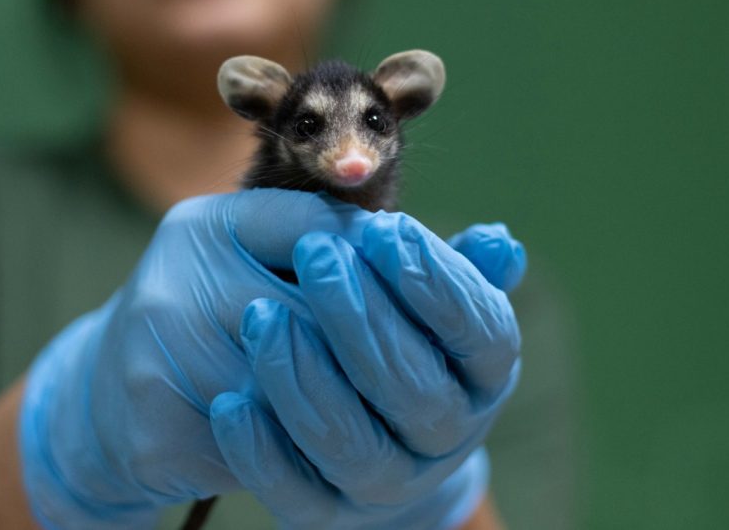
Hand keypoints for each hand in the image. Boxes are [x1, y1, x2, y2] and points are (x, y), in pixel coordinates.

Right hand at [17, 189, 371, 528]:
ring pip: (295, 387)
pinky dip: (298, 444)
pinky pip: (264, 445)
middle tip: (410, 350)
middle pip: (313, 315)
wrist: (104, 392)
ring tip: (370, 395)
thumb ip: (312, 231)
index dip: (370, 255)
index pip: (316, 230)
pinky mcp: (160, 436)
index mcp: (202, 229)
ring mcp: (159, 366)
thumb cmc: (203, 307)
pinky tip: (314, 438)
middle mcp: (173, 289)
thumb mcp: (243, 249)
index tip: (406, 271)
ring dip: (340, 394)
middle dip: (366, 334)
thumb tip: (401, 241)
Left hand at [210, 217, 524, 529]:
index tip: (384, 227)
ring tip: (262, 316)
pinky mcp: (328, 514)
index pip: (480, 331)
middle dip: (361, 318)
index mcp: (485, 375)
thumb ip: (455, 269)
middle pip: (414, 389)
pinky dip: (263, 451)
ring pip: (353, 444)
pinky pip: (297, 493)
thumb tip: (499, 242)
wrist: (371, 425)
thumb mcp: (432, 300)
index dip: (435, 280)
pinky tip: (230, 400)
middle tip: (315, 253)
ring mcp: (389, 483)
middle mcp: (447, 437)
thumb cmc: (401, 335)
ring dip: (306, 379)